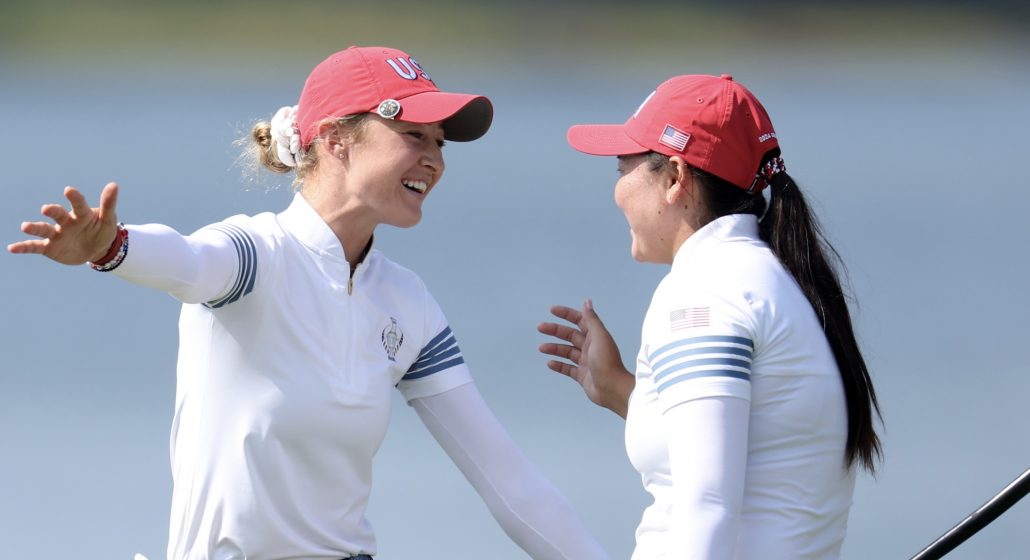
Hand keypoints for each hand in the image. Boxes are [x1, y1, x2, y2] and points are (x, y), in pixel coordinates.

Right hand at [8, 183, 119, 264]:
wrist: (97, 250)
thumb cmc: (102, 231)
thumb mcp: (109, 220)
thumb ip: (108, 204)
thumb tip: (113, 185)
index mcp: (82, 214)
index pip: (78, 204)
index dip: (74, 197)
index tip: (69, 190)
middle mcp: (66, 221)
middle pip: (58, 214)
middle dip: (52, 211)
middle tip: (46, 209)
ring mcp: (57, 234)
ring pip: (44, 229)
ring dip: (34, 227)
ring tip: (25, 226)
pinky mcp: (50, 247)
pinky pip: (35, 247)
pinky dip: (24, 247)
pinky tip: (12, 248)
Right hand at [538, 299, 633, 417]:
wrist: (613, 389)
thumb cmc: (607, 362)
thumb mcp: (599, 337)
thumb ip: (591, 320)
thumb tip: (587, 302)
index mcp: (595, 336)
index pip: (579, 321)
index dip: (566, 314)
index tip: (553, 310)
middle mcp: (590, 347)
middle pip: (570, 335)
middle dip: (555, 330)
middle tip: (540, 327)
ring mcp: (586, 362)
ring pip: (567, 352)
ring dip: (554, 348)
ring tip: (541, 348)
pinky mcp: (582, 376)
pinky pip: (568, 369)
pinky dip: (559, 365)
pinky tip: (550, 363)